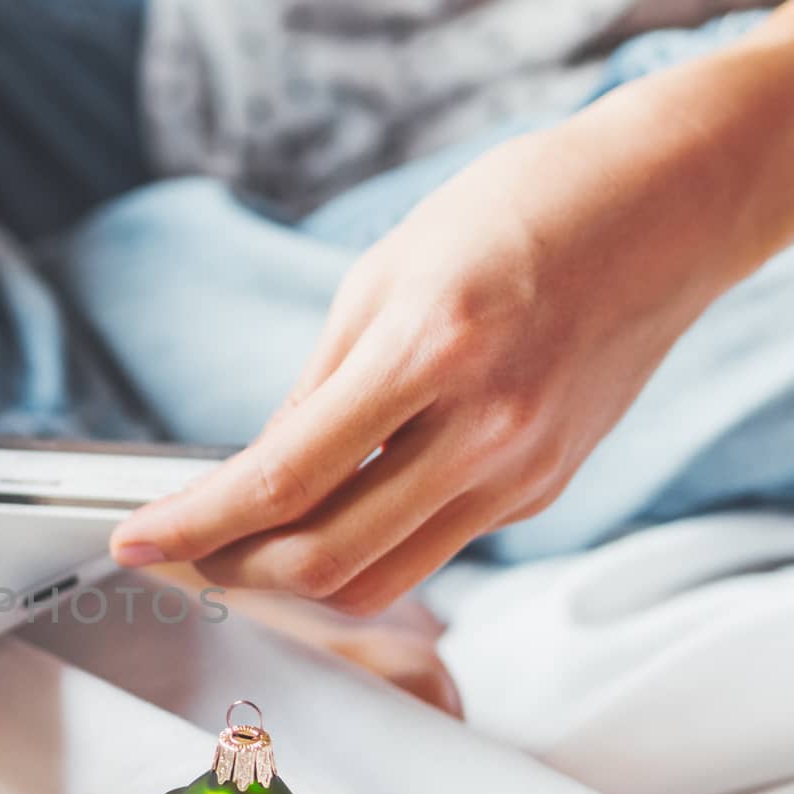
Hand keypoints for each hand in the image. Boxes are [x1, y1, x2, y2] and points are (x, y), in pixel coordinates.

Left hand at [110, 112, 736, 613]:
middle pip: (324, 559)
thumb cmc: (519, 212)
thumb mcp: (383, 275)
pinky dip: (366, 547)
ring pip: (378, 581)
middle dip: (233, 568)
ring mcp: (520, 472)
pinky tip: (335, 514)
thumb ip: (315, 391)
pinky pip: (430, 548)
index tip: (135, 541)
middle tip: (185, 551)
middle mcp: (483, 429)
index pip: (280, 479)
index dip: (193, 525)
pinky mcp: (542, 490)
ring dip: (295, 579)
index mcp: (429, 351)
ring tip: (246, 546)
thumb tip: (254, 475)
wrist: (663, 207)